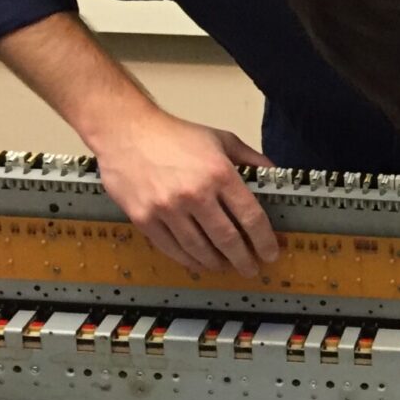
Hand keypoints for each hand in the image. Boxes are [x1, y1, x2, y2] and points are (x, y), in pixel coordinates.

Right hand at [91, 110, 279, 275]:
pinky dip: (189, 260)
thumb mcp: (220, 139)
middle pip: (227, 239)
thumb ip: (250, 159)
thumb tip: (274, 175)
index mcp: (219, 174)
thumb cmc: (174, 134)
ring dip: (217, 263)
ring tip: (227, 266)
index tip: (270, 252)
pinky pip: (172, 248)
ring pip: (200, 249)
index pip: (250, 217)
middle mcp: (195, 194)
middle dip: (244, 259)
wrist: (125, 131)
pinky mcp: (145, 218)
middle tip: (251, 268)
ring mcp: (167, 208)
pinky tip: (199, 263)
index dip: (264, 240)